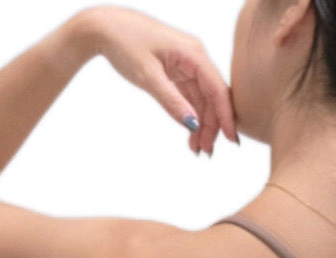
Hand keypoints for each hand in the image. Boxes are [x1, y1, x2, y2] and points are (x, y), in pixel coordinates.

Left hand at [83, 5, 237, 155]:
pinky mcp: (176, 70)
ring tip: (196, 148)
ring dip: (201, 124)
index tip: (231, 141)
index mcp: (193, 53)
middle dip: (211, 125)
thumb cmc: (125, 43)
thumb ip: (172, 101)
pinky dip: (190, 115)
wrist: (104, 27)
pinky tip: (189, 133)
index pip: (217, 89)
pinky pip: (190, 96)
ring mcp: (186, 64)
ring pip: (202, 99)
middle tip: (205, 152)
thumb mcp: (148, 76)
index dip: (225, 116)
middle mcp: (194, 57)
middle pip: (212, 96)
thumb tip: (193, 124)